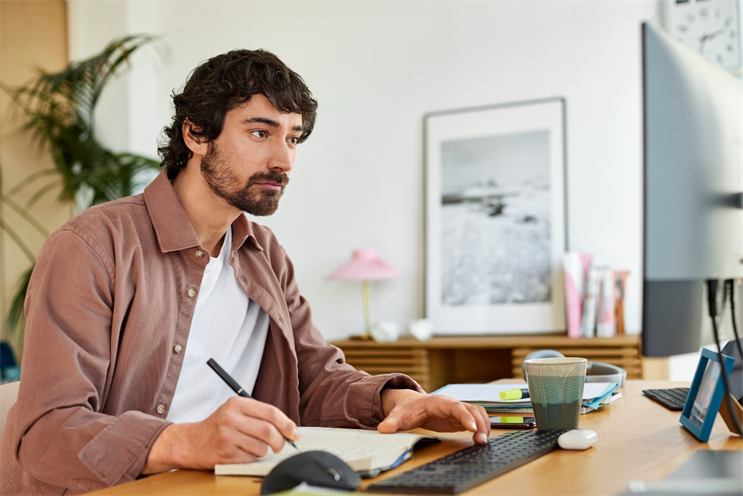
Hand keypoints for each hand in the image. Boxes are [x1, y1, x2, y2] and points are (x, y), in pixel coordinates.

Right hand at [143, 397, 298, 472]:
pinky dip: (251, 458)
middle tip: (281, 445)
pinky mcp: (224, 454)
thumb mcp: (235, 411)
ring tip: (252, 447)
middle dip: (280, 441)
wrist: (191, 442)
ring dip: (263, 451)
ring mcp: (227, 436)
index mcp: (237, 404)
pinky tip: (241, 453)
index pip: (270, 412)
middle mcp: (231, 418)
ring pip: (261, 447)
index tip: (294, 433)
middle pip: (269, 431)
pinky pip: (250, 459)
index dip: (287, 424)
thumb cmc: (219, 426)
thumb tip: (288, 428)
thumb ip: (259, 415)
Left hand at [378, 389, 490, 443]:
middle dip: (479, 423)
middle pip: (471, 409)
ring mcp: (458, 410)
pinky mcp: (460, 418)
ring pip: (477, 413)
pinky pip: (476, 420)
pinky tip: (480, 440)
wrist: (409, 405)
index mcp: (438, 401)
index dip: (464, 415)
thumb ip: (392, 422)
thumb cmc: (406, 409)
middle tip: (481, 440)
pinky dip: (482, 427)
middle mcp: (451, 403)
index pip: (455, 406)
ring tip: (483, 442)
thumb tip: (383, 428)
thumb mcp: (398, 415)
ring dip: (484, 425)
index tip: (471, 427)